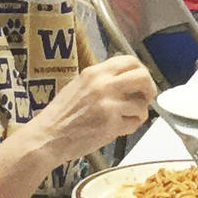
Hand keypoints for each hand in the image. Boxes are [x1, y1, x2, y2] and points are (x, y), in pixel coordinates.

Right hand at [29, 55, 155, 163]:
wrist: (48, 136)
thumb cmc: (60, 114)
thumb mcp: (78, 86)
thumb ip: (101, 80)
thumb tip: (125, 80)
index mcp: (94, 72)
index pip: (129, 61)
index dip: (141, 70)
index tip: (141, 81)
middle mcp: (103, 85)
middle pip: (142, 77)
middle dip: (149, 88)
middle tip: (145, 97)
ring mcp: (108, 105)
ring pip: (141, 104)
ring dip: (139, 113)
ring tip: (127, 118)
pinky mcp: (111, 124)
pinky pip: (134, 123)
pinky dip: (131, 127)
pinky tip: (119, 128)